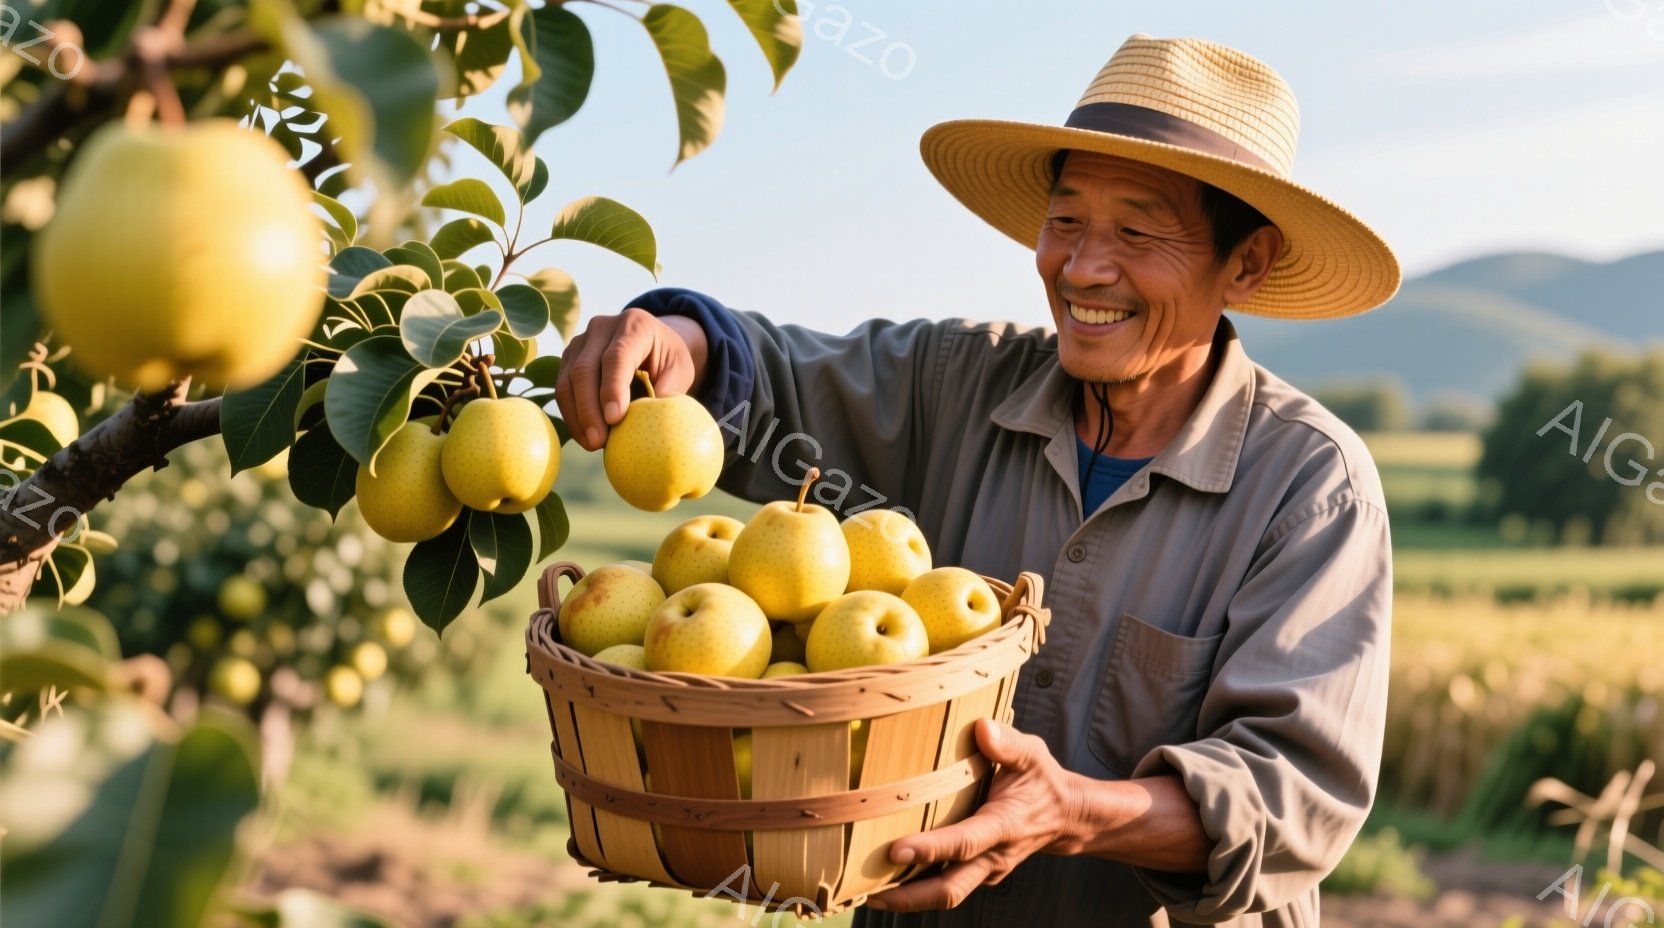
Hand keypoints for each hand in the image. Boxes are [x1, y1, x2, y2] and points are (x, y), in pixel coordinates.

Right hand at [554, 308, 702, 450]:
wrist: (652, 343)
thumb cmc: (668, 359)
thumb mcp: (680, 370)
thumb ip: (669, 390)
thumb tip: (654, 420)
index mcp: (634, 325)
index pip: (617, 356)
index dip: (613, 388)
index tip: (614, 419)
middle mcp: (602, 327)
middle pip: (586, 369)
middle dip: (589, 409)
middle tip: (598, 441)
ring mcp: (581, 341)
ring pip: (568, 380)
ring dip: (577, 416)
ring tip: (592, 444)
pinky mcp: (569, 357)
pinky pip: (562, 388)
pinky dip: (571, 415)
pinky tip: (584, 436)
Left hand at [865, 719, 1083, 912]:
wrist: (1065, 818)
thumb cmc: (1042, 782)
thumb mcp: (1032, 755)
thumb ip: (1008, 743)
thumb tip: (981, 728)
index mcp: (1003, 826)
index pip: (964, 842)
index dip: (931, 849)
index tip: (896, 851)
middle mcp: (993, 856)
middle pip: (949, 888)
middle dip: (908, 895)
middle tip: (867, 892)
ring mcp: (984, 870)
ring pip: (944, 894)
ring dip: (906, 899)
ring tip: (864, 893)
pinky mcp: (976, 873)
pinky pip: (944, 887)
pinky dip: (915, 890)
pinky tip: (884, 882)